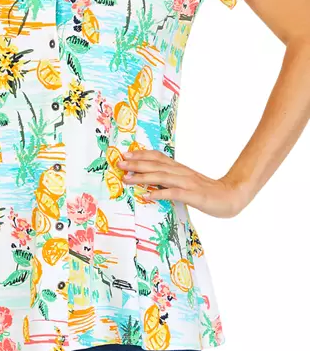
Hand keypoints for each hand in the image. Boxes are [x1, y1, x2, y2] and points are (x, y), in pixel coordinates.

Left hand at [117, 149, 249, 218]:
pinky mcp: (193, 195)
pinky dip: (159, 194)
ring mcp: (187, 183)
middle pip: (156, 165)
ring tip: (126, 178)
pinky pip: (174, 194)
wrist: (231, 196)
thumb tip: (151, 181)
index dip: (141, 155)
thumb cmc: (207, 191)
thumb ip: (171, 179)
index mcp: (179, 168)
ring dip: (142, 177)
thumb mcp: (187, 182)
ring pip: (161, 177)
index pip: (158, 157)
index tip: (125, 155)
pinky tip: (147, 196)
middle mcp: (182, 172)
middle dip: (136, 164)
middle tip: (119, 163)